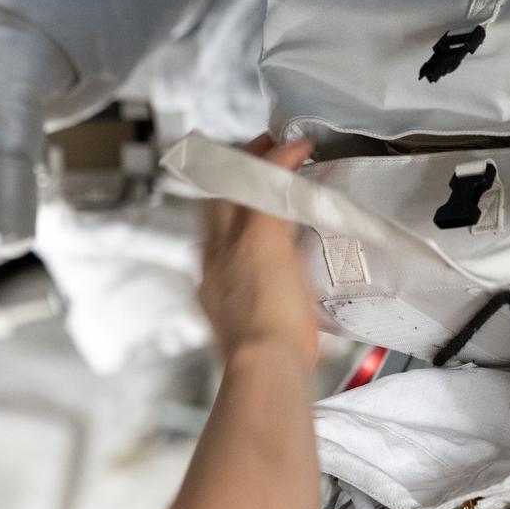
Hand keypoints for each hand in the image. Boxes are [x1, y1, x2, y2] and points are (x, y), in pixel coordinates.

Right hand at [198, 135, 319, 370]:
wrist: (261, 363)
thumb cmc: (267, 363)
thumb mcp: (258, 339)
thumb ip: (266, 325)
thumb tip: (293, 332)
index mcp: (212, 286)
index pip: (212, 240)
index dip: (225, 218)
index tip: (239, 205)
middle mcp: (215, 260)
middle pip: (215, 205)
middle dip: (230, 178)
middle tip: (251, 157)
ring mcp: (235, 246)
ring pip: (236, 189)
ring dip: (255, 163)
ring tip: (274, 145)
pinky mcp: (260, 236)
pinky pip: (268, 185)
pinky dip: (282, 162)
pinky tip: (297, 148)